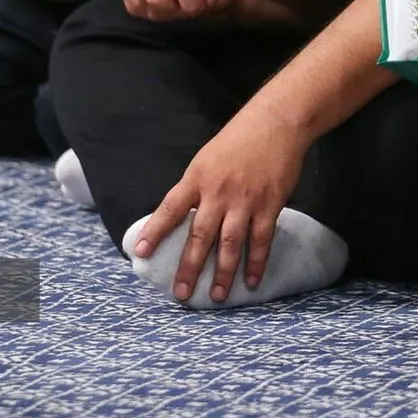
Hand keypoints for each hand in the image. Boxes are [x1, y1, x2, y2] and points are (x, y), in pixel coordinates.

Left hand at [132, 106, 304, 302]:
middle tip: (180, 292)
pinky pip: (261, 239)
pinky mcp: (270, 204)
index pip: (170, 208)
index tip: (140, 253)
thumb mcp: (207, 158)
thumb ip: (197, 187)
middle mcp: (218, 192)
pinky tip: (251, 280)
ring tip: (215, 296)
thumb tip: (185, 216)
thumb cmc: (240, 138)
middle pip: (200, 234)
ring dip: (222, 272)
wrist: (277, 122)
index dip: (155, 231)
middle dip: (189, 266)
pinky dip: (256, 262)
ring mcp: (245, 200)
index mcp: (198, 177)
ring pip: (230, 243)